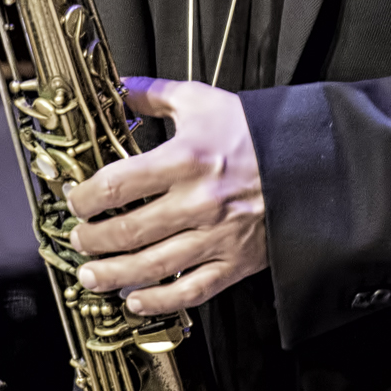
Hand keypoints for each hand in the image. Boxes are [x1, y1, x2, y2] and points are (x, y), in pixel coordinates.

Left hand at [67, 77, 268, 315]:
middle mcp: (200, 202)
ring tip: (90, 274)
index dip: (87, 197)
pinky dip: (159, 300)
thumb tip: (117, 90)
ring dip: (114, 275)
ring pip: (154, 267)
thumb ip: (154, 94)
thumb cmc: (256, 132)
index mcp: (187, 159)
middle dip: (93, 239)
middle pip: (129, 231)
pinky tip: (135, 300)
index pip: (119, 184)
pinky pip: (192, 290)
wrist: (314, 160)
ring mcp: (218, 236)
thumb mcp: (203, 100)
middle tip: (78, 239)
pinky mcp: (237, 262)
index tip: (76, 200)